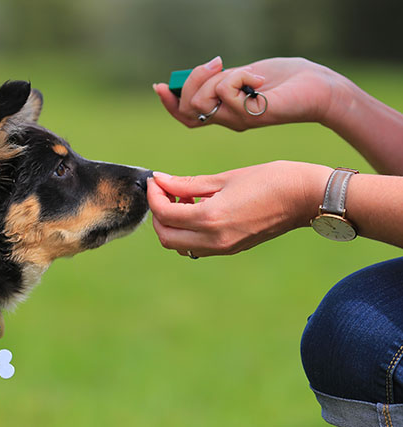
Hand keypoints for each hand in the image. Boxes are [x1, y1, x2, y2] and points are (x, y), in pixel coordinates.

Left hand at [147, 161, 331, 256]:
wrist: (307, 198)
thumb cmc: (271, 179)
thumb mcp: (225, 178)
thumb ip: (188, 183)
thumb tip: (160, 180)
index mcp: (211, 219)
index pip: (164, 214)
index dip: (154, 195)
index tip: (156, 180)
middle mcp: (214, 240)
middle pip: (166, 237)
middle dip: (158, 213)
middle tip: (166, 190)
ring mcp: (223, 248)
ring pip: (179, 245)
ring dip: (172, 224)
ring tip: (183, 199)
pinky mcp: (231, 249)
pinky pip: (196, 247)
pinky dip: (187, 231)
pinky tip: (198, 209)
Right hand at [153, 57, 341, 130]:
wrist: (317, 88)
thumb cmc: (284, 81)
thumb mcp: (243, 75)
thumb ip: (221, 79)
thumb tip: (200, 73)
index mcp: (223, 112)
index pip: (185, 116)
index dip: (169, 103)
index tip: (160, 86)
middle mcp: (227, 120)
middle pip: (187, 108)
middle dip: (193, 80)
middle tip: (217, 64)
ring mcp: (237, 120)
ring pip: (201, 102)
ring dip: (217, 79)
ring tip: (244, 73)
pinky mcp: (249, 115)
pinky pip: (226, 91)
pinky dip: (241, 76)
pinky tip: (260, 80)